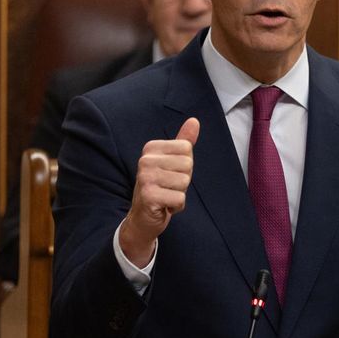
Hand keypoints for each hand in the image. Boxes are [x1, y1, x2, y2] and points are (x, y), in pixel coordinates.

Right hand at [119, 117, 198, 264]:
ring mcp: (145, 178)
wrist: (143, 217)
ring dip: (180, 194)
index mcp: (151, 148)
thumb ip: (183, 141)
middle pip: (188, 165)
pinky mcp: (149, 196)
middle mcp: (145, 160)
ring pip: (184, 182)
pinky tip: (164, 206)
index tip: (171, 173)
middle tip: (169, 187)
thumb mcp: (173, 162)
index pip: (187, 149)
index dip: (185, 166)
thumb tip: (194, 121)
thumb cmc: (162, 186)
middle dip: (184, 180)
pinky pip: (180, 198)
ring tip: (166, 195)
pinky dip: (177, 206)